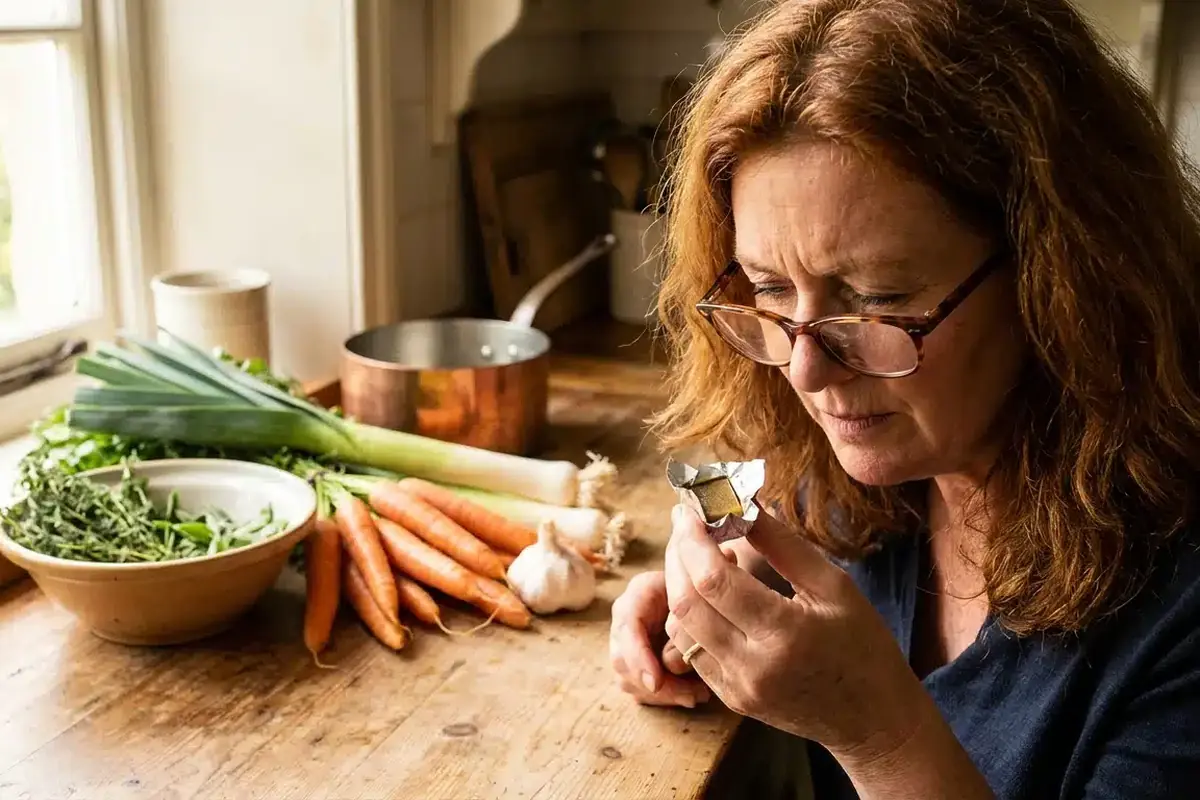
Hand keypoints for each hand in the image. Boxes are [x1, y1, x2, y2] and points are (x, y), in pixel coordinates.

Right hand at [609, 569, 711, 707]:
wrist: (702, 593)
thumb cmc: (703, 586)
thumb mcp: (704, 582)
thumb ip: (706, 588)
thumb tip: (720, 572)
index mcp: (641, 592)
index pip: (627, 624)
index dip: (637, 655)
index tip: (656, 682)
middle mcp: (627, 617)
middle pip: (622, 658)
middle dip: (652, 684)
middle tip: (689, 696)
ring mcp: (628, 641)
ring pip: (628, 678)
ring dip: (662, 694)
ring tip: (698, 695)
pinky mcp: (635, 662)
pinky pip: (638, 689)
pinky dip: (664, 697)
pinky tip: (694, 696)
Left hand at [663, 504, 924, 759]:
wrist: (874, 719)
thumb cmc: (863, 644)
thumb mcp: (833, 584)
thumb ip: (781, 543)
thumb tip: (739, 501)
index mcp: (785, 634)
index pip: (714, 580)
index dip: (692, 538)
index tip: (688, 508)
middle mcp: (752, 667)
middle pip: (686, 602)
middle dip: (677, 554)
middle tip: (686, 523)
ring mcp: (737, 688)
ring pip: (679, 626)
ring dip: (679, 583)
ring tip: (701, 555)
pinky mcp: (730, 698)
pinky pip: (691, 649)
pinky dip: (690, 613)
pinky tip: (710, 592)